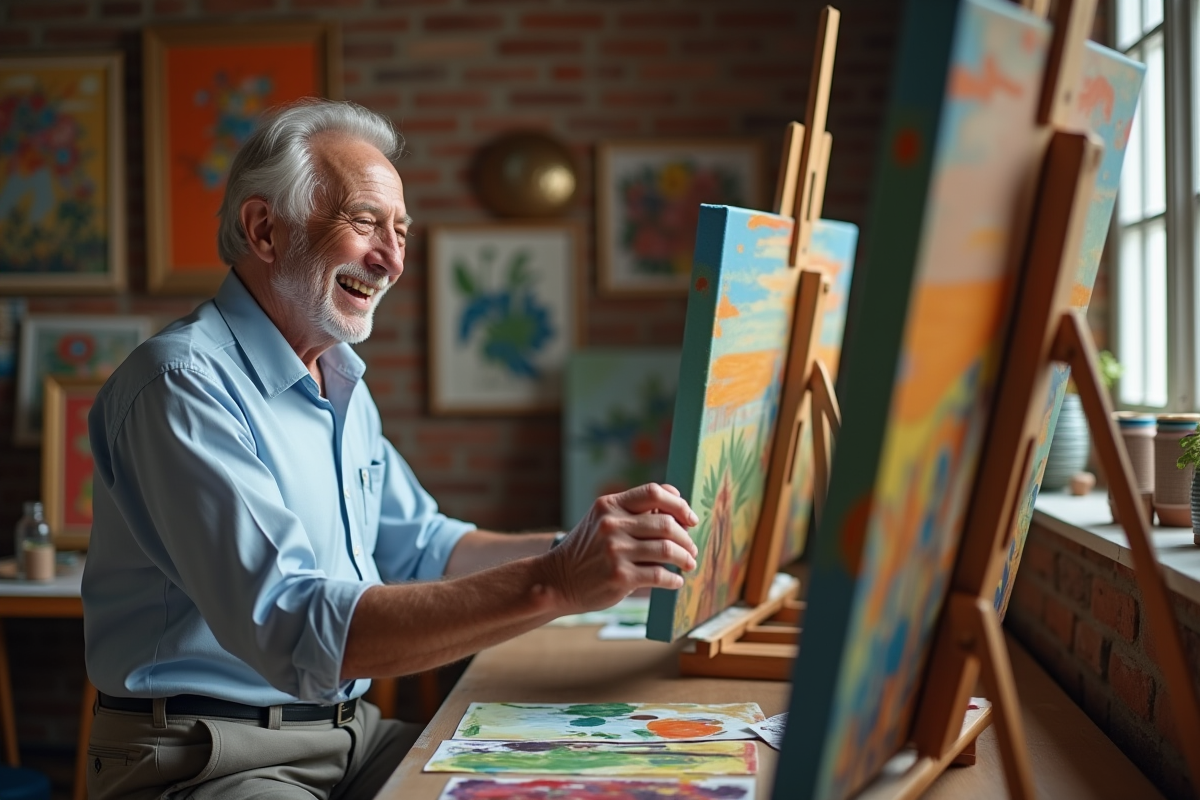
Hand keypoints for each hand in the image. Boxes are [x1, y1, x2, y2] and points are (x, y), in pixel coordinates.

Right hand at [543, 483, 698, 613]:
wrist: (557, 581)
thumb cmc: (588, 550)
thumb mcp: (602, 521)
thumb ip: (634, 511)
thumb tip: (677, 502)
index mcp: (609, 505)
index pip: (654, 492)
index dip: (679, 504)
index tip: (690, 518)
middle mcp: (612, 524)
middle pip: (666, 523)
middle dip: (686, 538)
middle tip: (692, 549)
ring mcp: (615, 551)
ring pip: (667, 549)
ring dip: (685, 559)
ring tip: (688, 564)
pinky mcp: (620, 577)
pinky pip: (660, 575)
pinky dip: (674, 579)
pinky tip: (675, 581)